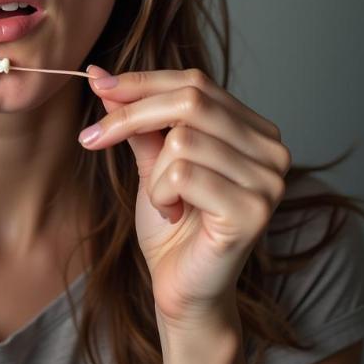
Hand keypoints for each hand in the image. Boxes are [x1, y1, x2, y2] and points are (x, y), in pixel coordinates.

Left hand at [81, 66, 290, 328]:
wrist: (181, 288)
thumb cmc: (171, 224)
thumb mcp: (151, 160)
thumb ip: (137, 120)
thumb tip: (100, 76)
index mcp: (252, 128)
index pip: (195, 82)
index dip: (141, 81)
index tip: (97, 85)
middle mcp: (271, 148)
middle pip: (190, 100)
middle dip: (130, 116)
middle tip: (92, 139)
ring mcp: (269, 179)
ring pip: (183, 139)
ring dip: (153, 175)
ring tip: (163, 201)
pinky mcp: (254, 210)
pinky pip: (184, 174)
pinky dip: (161, 194)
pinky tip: (173, 215)